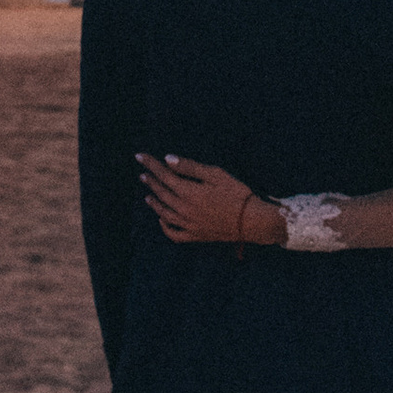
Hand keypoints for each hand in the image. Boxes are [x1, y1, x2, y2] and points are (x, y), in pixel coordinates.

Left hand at [139, 153, 263, 244]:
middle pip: (162, 194)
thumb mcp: (215, 174)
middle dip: (151, 182)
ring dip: (154, 203)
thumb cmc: (236, 193)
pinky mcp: (195, 236)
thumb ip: (190, 167)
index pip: (164, 176)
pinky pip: (174, 234)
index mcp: (188, 192)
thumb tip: (167, 159)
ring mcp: (188, 225)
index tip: (140, 156)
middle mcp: (184, 210)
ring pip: (164, 214)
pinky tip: (161, 220)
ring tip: (148, 195)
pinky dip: (164, 227)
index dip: (151, 165)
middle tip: (143, 174)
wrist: (252, 221)